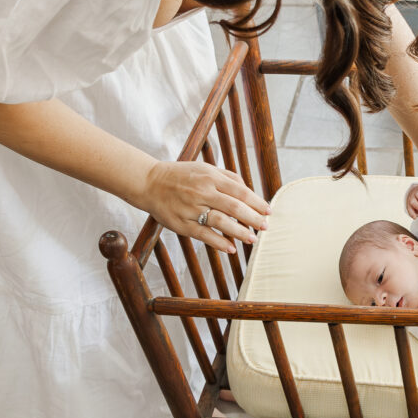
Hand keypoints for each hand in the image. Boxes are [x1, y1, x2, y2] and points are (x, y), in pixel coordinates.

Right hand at [139, 161, 270, 252]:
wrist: (149, 182)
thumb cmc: (182, 176)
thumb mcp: (205, 169)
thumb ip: (228, 178)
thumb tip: (250, 191)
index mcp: (211, 177)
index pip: (240, 191)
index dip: (257, 202)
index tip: (268, 211)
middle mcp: (202, 192)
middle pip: (234, 207)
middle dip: (253, 218)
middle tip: (265, 227)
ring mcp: (191, 209)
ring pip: (220, 222)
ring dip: (239, 232)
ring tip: (252, 239)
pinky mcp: (181, 224)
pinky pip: (203, 235)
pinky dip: (218, 243)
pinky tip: (231, 248)